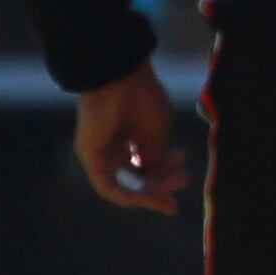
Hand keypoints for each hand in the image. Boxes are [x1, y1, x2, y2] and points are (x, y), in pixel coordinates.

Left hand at [73, 61, 189, 213]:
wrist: (121, 78)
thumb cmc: (141, 98)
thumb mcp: (156, 133)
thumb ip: (154, 159)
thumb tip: (156, 179)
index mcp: (128, 139)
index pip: (145, 169)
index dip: (164, 179)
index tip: (185, 179)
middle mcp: (113, 149)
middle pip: (137, 180)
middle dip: (162, 185)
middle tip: (184, 179)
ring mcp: (101, 155)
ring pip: (125, 187)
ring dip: (150, 192)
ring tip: (175, 181)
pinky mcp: (90, 159)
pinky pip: (108, 187)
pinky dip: (128, 196)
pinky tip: (148, 195)